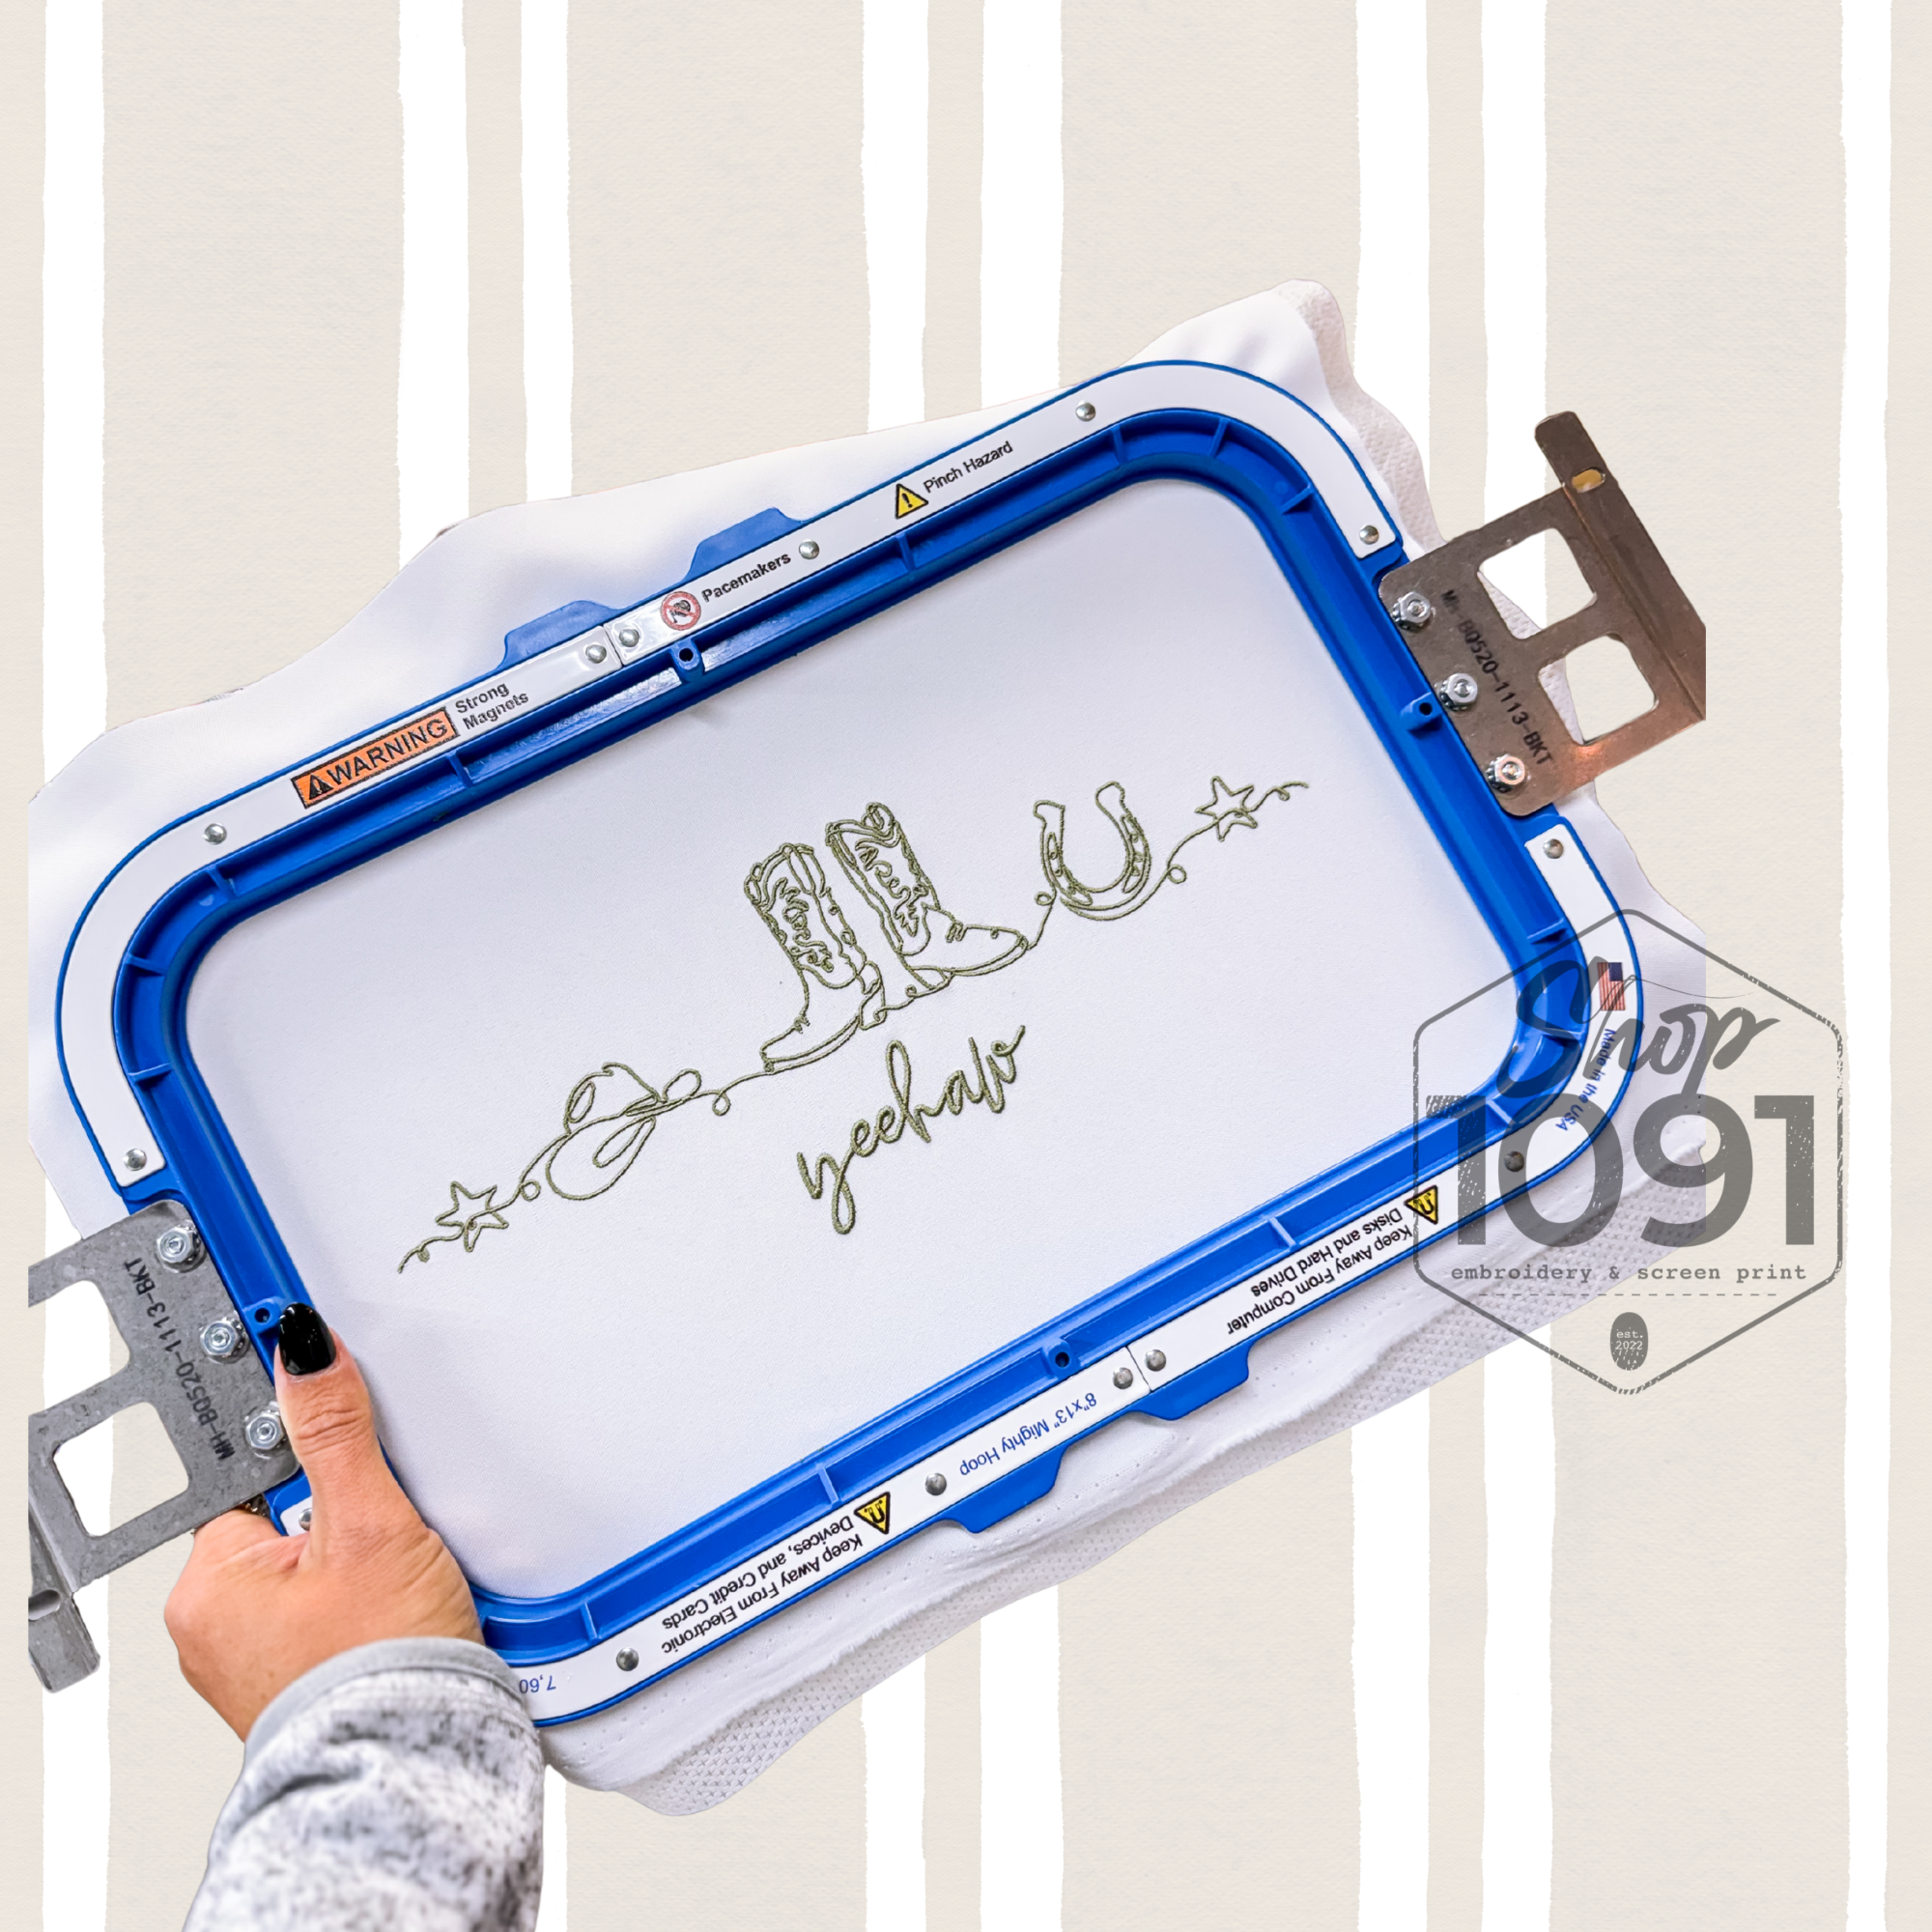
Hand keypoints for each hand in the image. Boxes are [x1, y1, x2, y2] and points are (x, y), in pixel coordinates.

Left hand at [165, 1308, 480, 1737]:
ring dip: (360, 1559)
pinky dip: (365, 1604)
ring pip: (313, 1566)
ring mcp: (254, 1659)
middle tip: (387, 1535)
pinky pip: (329, 1612)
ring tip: (401, 1582)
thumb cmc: (380, 1666)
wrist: (420, 1761)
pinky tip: (399, 1612)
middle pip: (290, 1518)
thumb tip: (304, 1352)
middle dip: (345, 1513)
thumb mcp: (369, 1523)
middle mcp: (213, 1626)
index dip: (311, 1450)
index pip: (257, 1473)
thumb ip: (336, 1431)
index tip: (338, 1427)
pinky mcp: (299, 1680)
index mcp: (209, 1582)